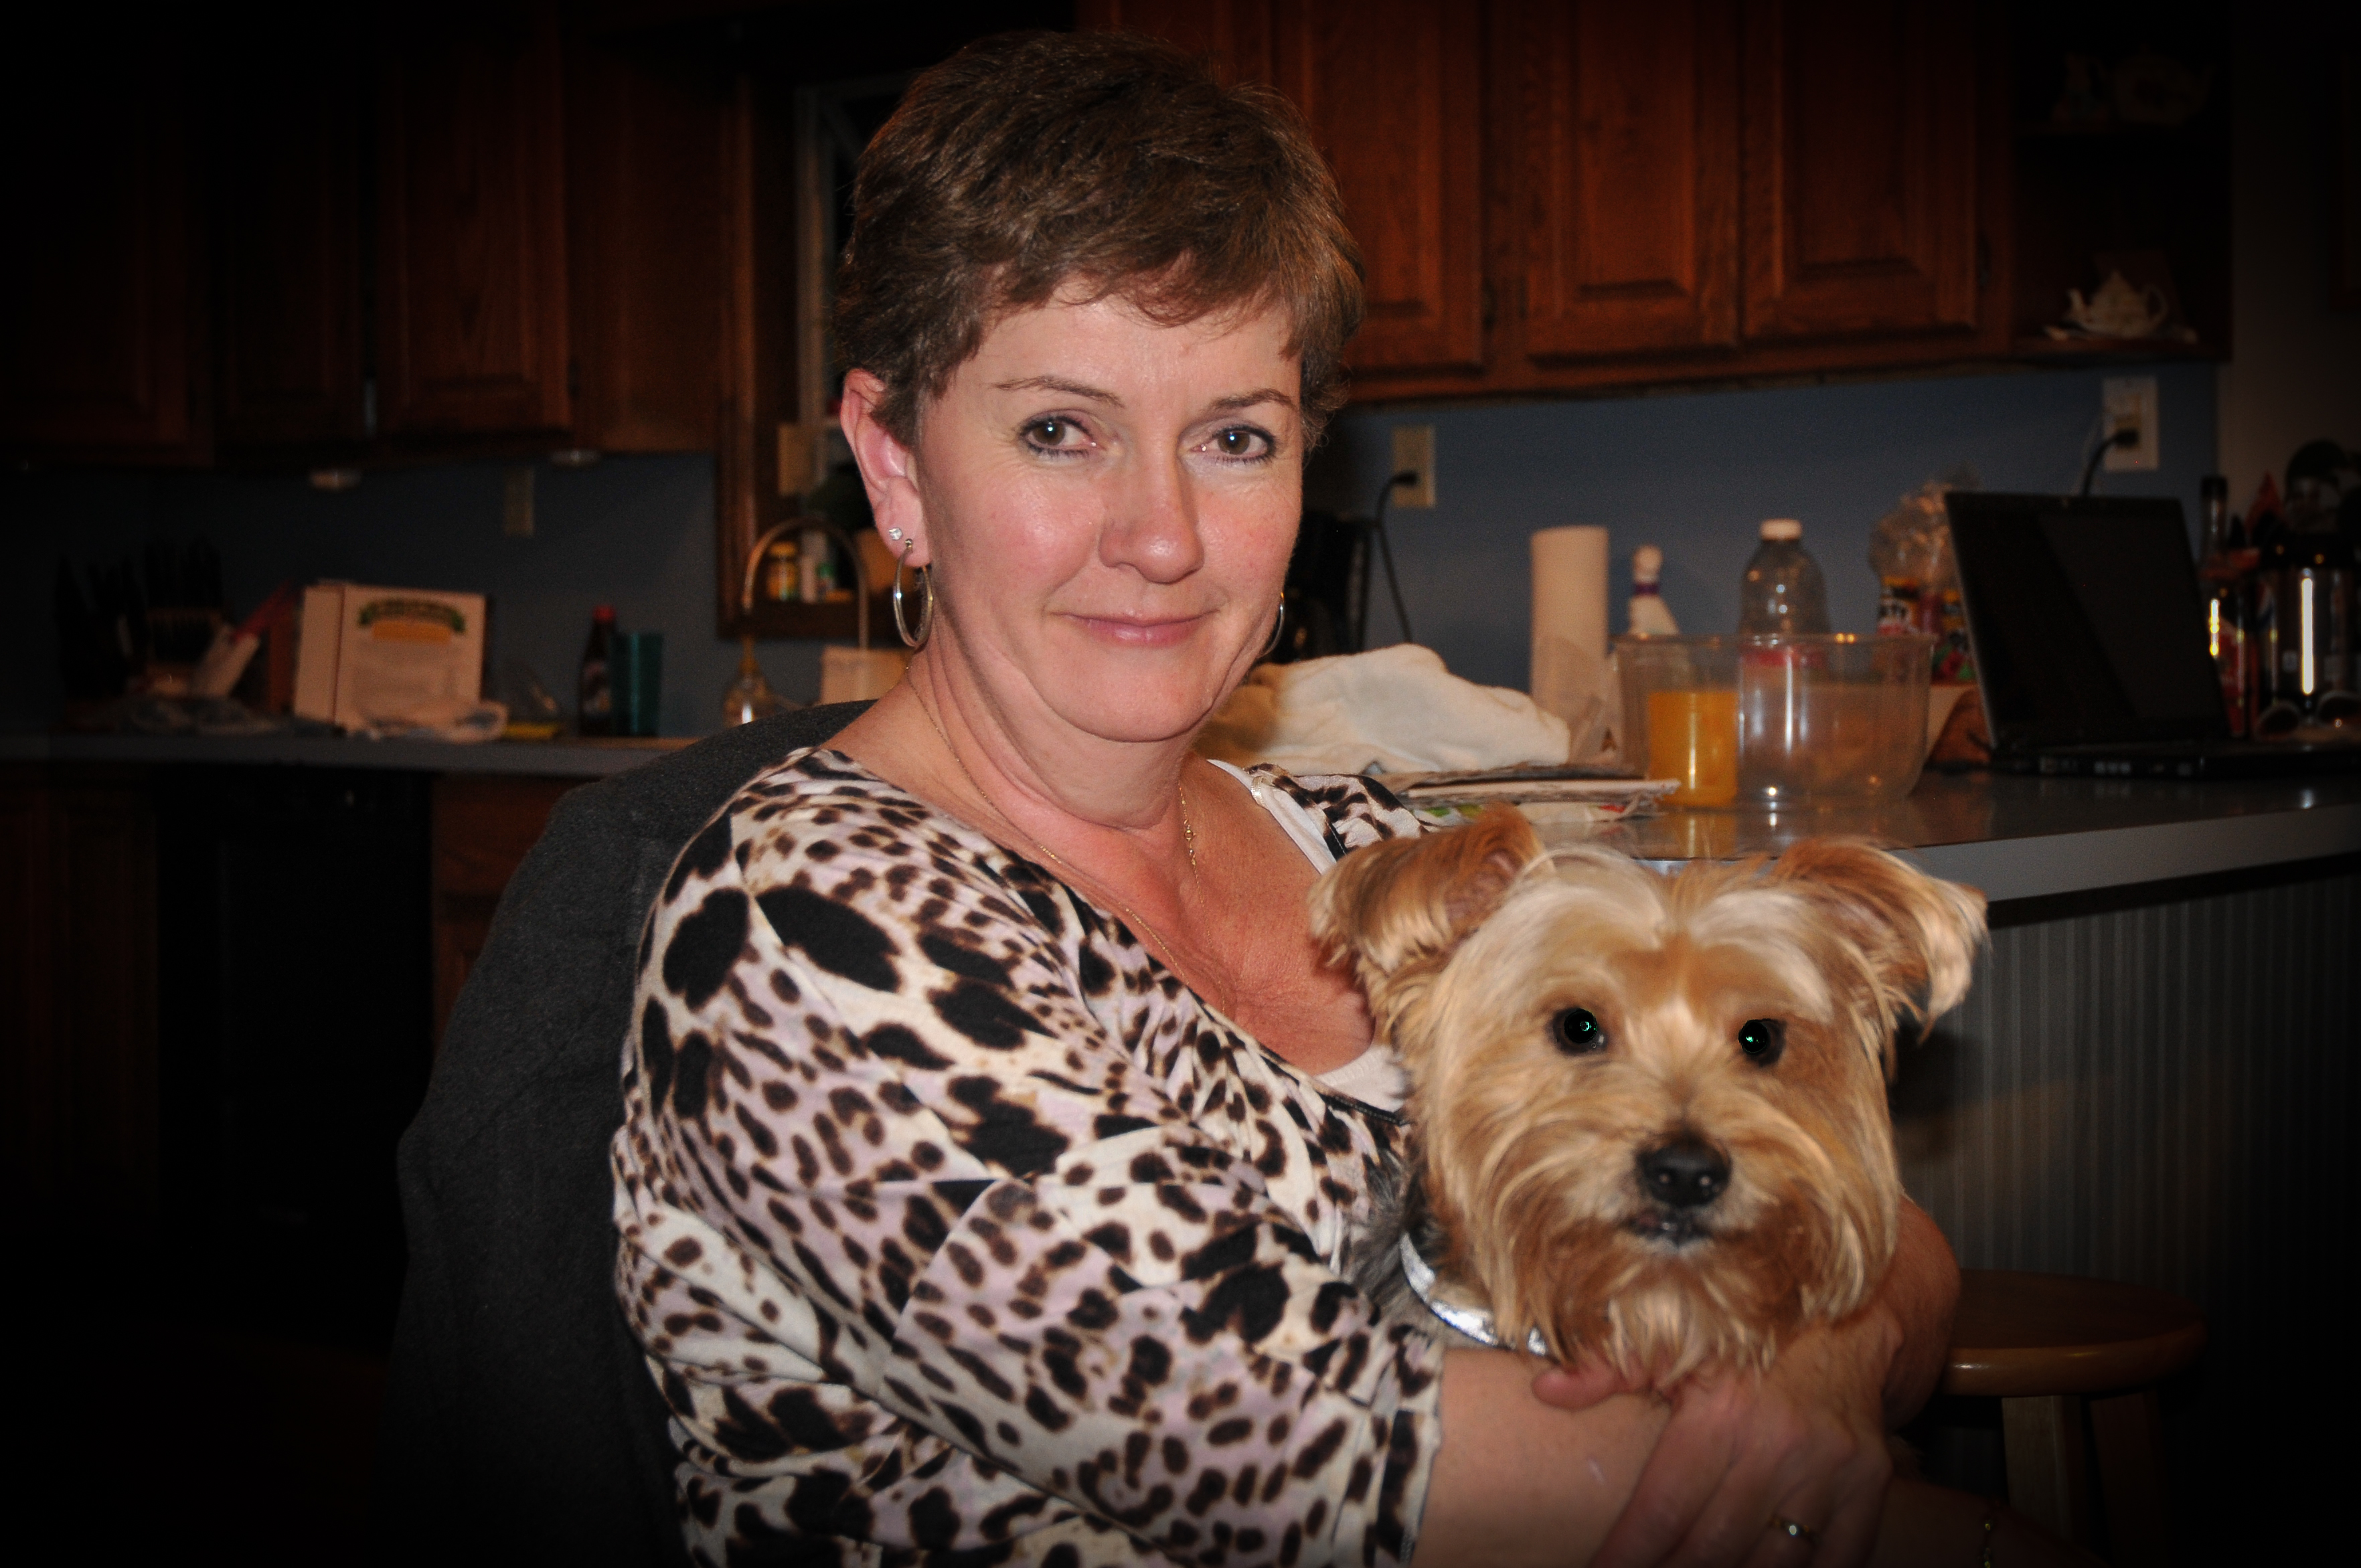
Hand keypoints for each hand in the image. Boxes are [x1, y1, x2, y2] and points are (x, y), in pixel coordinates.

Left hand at [1531, 1306, 1898, 1567]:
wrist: (1840, 1313)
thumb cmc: (1744, 1335)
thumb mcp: (1674, 1338)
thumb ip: (1610, 1368)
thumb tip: (1548, 1390)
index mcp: (1719, 1412)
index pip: (1663, 1511)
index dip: (1627, 1555)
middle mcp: (1775, 1444)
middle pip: (1714, 1546)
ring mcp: (1828, 1469)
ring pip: (1775, 1562)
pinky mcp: (1869, 1484)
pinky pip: (1839, 1557)